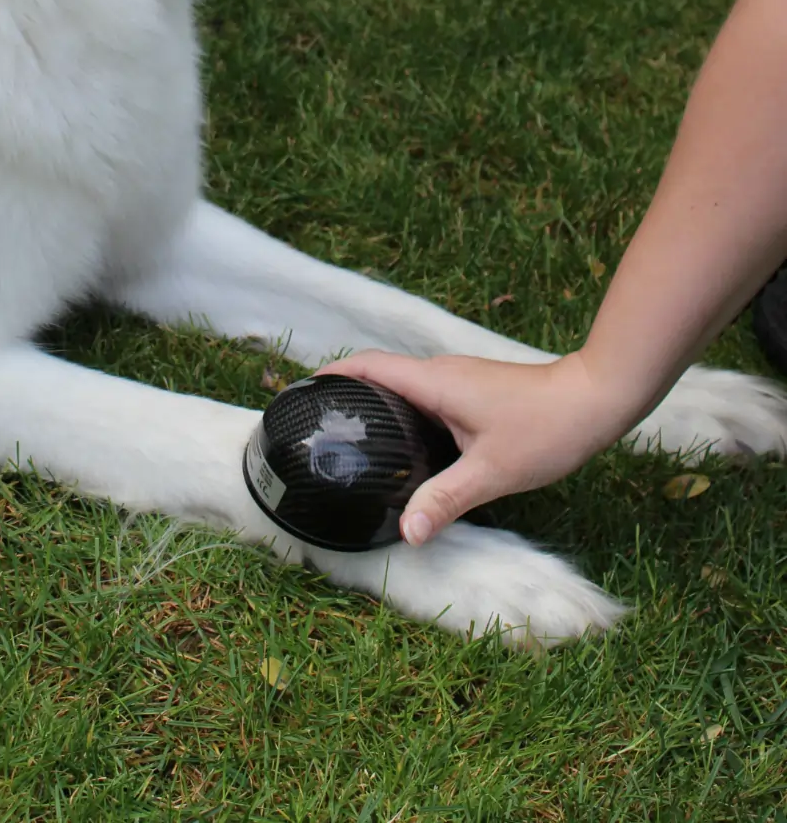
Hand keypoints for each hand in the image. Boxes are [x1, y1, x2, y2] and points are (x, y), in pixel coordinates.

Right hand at [316, 351, 632, 545]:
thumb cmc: (546, 427)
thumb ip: (444, 500)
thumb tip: (406, 533)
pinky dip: (402, 411)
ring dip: (375, 402)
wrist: (596, 399)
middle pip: (378, 373)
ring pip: (402, 385)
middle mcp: (440, 373)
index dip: (332, 374)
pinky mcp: (471, 389)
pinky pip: (423, 395)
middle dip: (346, 392)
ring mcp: (457, 379)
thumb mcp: (492, 471)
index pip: (368, 365)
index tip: (303, 392)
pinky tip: (404, 445)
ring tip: (352, 437)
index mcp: (433, 382)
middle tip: (320, 424)